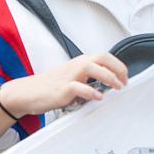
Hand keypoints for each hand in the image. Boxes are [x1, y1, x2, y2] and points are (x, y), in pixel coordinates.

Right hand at [0, 52, 128, 117]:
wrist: (27, 92)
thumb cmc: (50, 86)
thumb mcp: (72, 78)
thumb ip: (88, 78)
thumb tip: (107, 85)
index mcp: (80, 62)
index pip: (104, 56)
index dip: (118, 65)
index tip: (126, 77)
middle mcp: (76, 65)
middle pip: (102, 57)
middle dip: (117, 67)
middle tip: (125, 81)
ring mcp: (69, 76)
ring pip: (92, 68)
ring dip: (108, 76)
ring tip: (117, 87)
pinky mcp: (62, 89)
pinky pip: (78, 87)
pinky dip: (90, 91)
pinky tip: (98, 97)